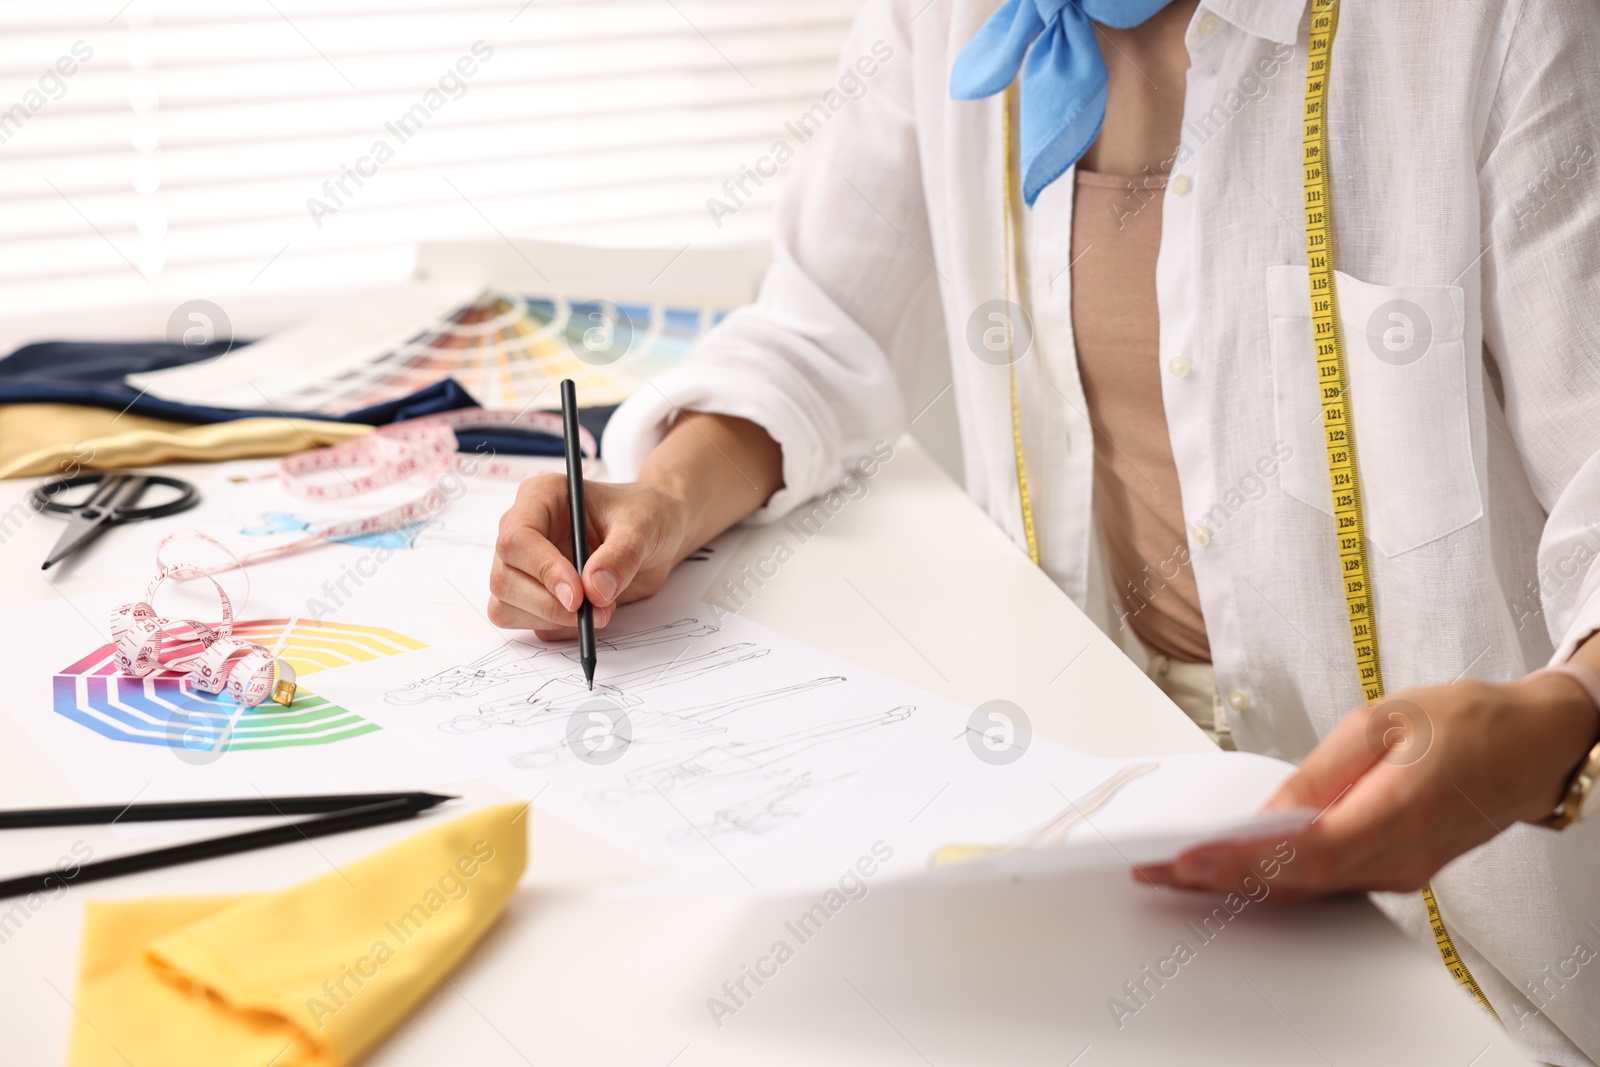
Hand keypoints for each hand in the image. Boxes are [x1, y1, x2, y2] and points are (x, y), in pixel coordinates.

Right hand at [488, 474, 693, 639]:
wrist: (657, 534)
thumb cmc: (646, 515)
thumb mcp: (643, 526)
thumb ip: (621, 555)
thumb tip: (594, 590)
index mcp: (541, 497)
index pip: (517, 538)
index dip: (543, 570)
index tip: (577, 595)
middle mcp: (524, 531)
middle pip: (504, 578)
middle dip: (548, 604)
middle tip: (594, 611)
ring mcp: (525, 565)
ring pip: (507, 605)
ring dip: (552, 619)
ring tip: (600, 608)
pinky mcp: (534, 594)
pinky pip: (527, 622)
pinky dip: (558, 628)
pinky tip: (590, 612)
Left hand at [1137, 671, 1599, 900]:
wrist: (1533, 744)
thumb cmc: (1465, 722)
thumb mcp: (1382, 721)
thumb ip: (1320, 772)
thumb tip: (1268, 809)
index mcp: (1398, 814)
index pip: (1303, 853)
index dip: (1240, 862)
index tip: (1188, 860)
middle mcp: (1399, 857)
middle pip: (1296, 882)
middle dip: (1219, 879)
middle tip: (1156, 871)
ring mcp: (1400, 872)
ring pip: (1308, 890)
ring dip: (1240, 884)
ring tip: (1179, 873)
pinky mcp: (1397, 870)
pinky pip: (1327, 883)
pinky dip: (1276, 879)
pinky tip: (1237, 870)